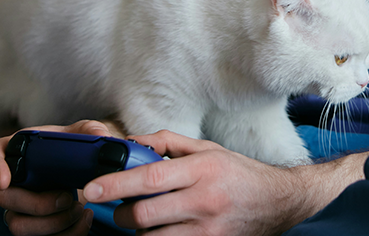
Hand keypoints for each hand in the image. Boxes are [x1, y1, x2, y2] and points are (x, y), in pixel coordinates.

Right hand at [0, 119, 117, 235]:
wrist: (85, 170)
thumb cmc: (76, 148)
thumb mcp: (85, 133)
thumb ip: (91, 131)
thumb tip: (100, 136)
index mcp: (20, 150)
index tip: (4, 181)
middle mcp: (14, 180)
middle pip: (4, 199)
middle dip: (38, 204)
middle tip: (68, 197)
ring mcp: (21, 206)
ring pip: (19, 226)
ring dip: (52, 223)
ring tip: (79, 208)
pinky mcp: (35, 226)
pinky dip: (66, 234)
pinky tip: (84, 219)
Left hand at [81, 130, 311, 235]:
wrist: (277, 202)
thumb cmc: (238, 172)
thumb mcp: (207, 149)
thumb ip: (168, 142)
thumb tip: (131, 141)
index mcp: (202, 169)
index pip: (149, 179)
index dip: (115, 184)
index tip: (91, 188)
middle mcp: (204, 200)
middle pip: (143, 215)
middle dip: (121, 214)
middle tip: (121, 208)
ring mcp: (208, 230)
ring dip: (139, 231)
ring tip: (147, 218)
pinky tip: (163, 229)